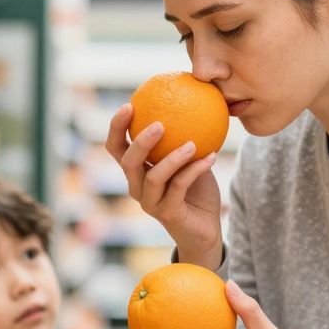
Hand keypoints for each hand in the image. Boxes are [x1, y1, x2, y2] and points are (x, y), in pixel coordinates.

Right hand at [105, 103, 222, 270]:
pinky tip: (212, 155)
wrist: (205, 230)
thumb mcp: (190, 158)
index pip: (116, 147)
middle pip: (127, 162)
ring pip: (153, 176)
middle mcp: (137, 187)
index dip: (117, 127)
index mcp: (136, 171)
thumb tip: (194, 98)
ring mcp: (150, 202)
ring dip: (173, 157)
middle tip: (159, 123)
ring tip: (192, 143)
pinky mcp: (168, 214)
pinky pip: (179, 186)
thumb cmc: (196, 190)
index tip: (129, 104)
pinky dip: (195, 169)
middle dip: (140, 141)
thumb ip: (185, 135)